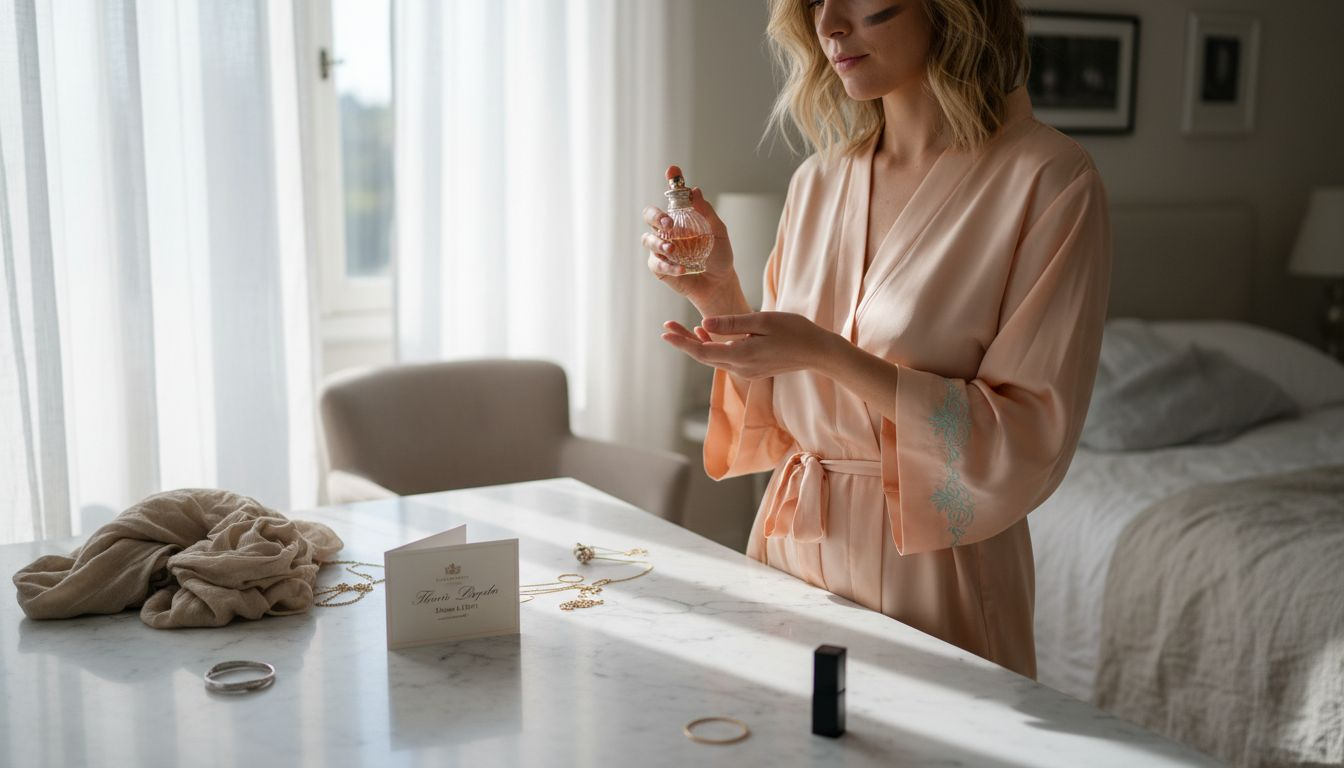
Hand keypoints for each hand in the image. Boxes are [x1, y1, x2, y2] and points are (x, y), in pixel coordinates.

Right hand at [641, 169, 738, 306]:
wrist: (718, 283)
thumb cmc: (718, 256)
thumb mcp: (718, 232)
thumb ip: (706, 212)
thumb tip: (695, 190)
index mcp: (681, 217)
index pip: (672, 195)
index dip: (671, 181)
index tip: (672, 170)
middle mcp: (667, 230)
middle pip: (649, 215)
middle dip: (656, 216)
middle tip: (668, 223)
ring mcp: (661, 248)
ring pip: (647, 239)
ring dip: (659, 243)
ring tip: (673, 249)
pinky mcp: (659, 267)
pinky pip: (656, 263)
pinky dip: (668, 265)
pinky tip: (682, 269)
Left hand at [659, 312, 839, 380]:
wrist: (818, 352)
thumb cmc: (795, 331)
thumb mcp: (763, 320)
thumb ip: (732, 323)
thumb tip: (703, 324)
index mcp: (742, 355)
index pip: (702, 352)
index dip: (682, 343)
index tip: (665, 332)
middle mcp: (741, 367)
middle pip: (704, 357)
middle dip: (684, 342)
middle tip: (666, 327)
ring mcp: (747, 371)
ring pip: (713, 358)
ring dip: (696, 345)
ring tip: (679, 330)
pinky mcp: (753, 369)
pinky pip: (725, 359)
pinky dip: (713, 347)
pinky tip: (705, 334)